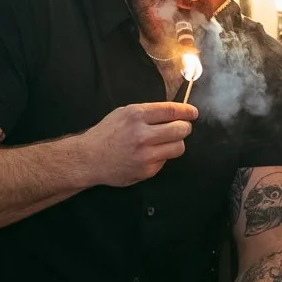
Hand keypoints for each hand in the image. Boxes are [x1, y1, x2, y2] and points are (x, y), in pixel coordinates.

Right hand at [80, 101, 196, 186]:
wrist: (89, 158)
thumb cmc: (106, 134)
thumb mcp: (123, 114)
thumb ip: (147, 113)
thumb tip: (173, 112)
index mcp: (136, 115)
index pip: (172, 111)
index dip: (187, 111)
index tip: (193, 113)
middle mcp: (142, 134)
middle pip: (181, 130)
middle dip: (185, 128)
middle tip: (182, 128)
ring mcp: (145, 154)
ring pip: (178, 147)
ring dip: (176, 143)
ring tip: (166, 142)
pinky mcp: (146, 170)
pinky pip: (165, 161)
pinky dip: (161, 157)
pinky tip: (149, 155)